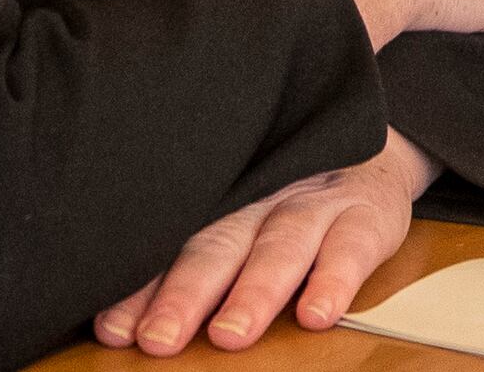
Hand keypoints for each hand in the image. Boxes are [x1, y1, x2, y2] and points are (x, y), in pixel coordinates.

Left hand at [98, 132, 430, 353]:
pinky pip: (351, 247)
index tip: (113, 329)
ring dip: (255, 291)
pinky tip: (317, 313)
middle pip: (218, 244)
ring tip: (230, 333)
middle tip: (159, 337)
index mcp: (220, 200)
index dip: (141, 288)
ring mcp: (315, 205)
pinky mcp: (366, 216)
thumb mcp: (233, 203)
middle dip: (187, 293)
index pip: (172, 245)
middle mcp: (261, 199)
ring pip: (281, 246)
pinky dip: (335, 280)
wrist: (370, 146)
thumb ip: (187, 249)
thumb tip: (114, 316)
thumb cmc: (284, 189)